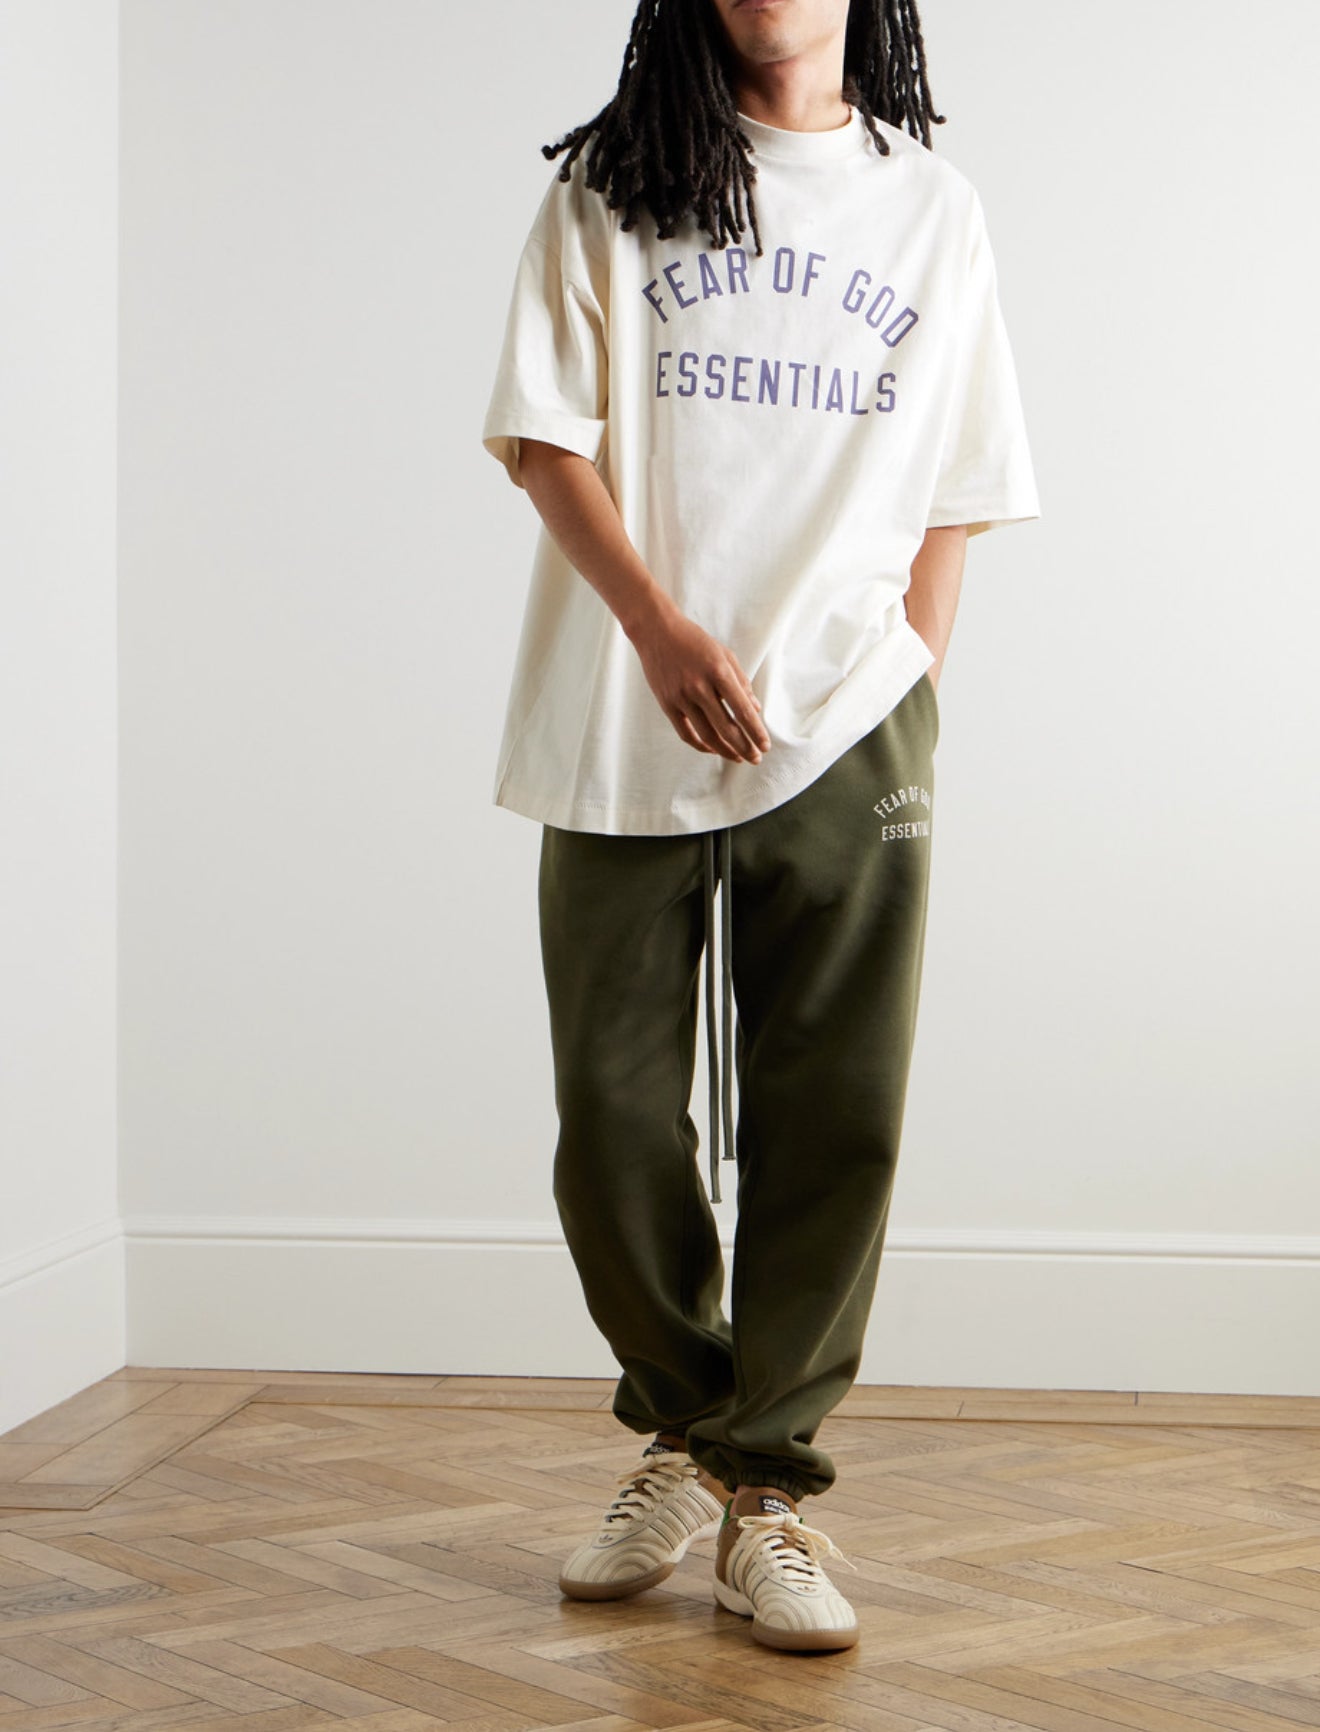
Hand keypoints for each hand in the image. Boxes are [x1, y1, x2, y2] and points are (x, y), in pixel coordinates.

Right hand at [629, 604, 771, 763]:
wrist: (657, 632)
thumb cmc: (695, 641)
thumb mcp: (724, 655)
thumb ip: (741, 682)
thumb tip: (755, 709)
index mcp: (718, 671)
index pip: (742, 710)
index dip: (756, 731)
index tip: (765, 745)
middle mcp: (699, 687)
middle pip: (726, 728)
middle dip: (745, 747)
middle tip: (756, 758)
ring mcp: (681, 697)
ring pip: (707, 735)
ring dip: (726, 751)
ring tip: (739, 757)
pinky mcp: (667, 704)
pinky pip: (686, 733)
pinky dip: (701, 745)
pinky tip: (714, 749)